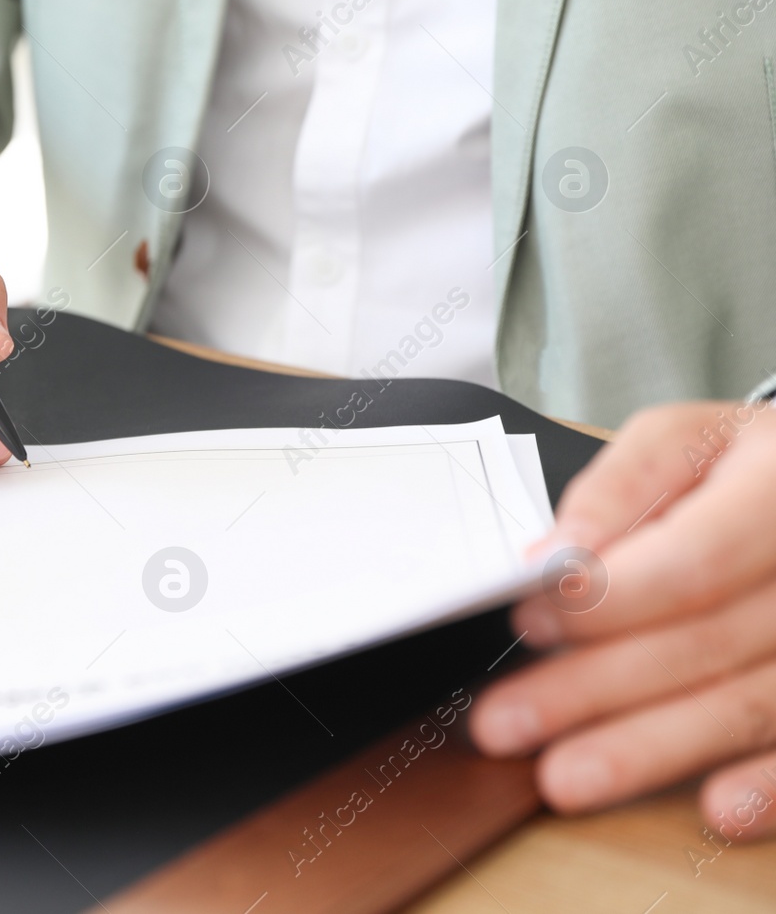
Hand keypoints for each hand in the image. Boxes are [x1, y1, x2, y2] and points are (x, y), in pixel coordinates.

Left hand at [472, 400, 775, 838]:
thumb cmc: (740, 466)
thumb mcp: (683, 440)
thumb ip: (618, 487)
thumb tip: (554, 551)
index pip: (692, 561)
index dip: (607, 599)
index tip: (527, 621)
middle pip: (705, 642)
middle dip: (594, 688)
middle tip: (504, 722)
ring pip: (750, 704)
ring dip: (652, 749)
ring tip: (565, 778)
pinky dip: (771, 786)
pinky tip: (717, 811)